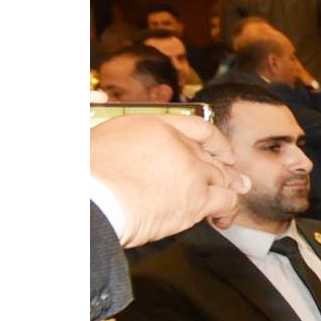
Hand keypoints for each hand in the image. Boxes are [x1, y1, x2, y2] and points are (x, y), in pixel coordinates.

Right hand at [91, 113, 249, 243]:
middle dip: (225, 167)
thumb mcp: (96, 135)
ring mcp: (191, 171)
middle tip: (235, 176)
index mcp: (154, 125)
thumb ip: (115, 130)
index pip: (197, 128)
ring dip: (231, 187)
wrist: (89, 199)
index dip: (214, 140)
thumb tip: (99, 103)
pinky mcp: (198, 198)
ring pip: (223, 178)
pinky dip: (228, 210)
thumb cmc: (84, 173)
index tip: (222, 149)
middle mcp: (178, 144)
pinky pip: (226, 202)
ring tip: (237, 192)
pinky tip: (223, 218)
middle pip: (210, 156)